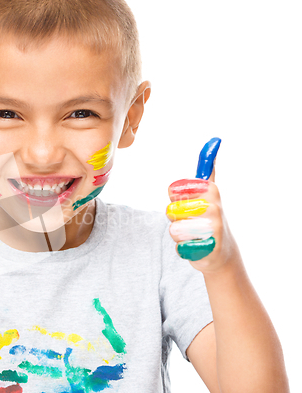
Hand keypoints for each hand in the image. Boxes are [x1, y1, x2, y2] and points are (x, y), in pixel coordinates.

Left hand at [166, 138, 237, 273]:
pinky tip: (196, 247)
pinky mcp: (209, 249)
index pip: (173, 190)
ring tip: (194, 234)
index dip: (176, 199)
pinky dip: (184, 250)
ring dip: (180, 235)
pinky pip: (181, 247)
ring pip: (174, 230)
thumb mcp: (209, 191)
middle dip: (176, 219)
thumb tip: (214, 140)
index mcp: (210, 189)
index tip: (188, 202)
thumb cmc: (210, 218)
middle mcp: (214, 206)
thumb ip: (208, 168)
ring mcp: (213, 228)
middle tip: (192, 221)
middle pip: (171, 211)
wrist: (223, 252)